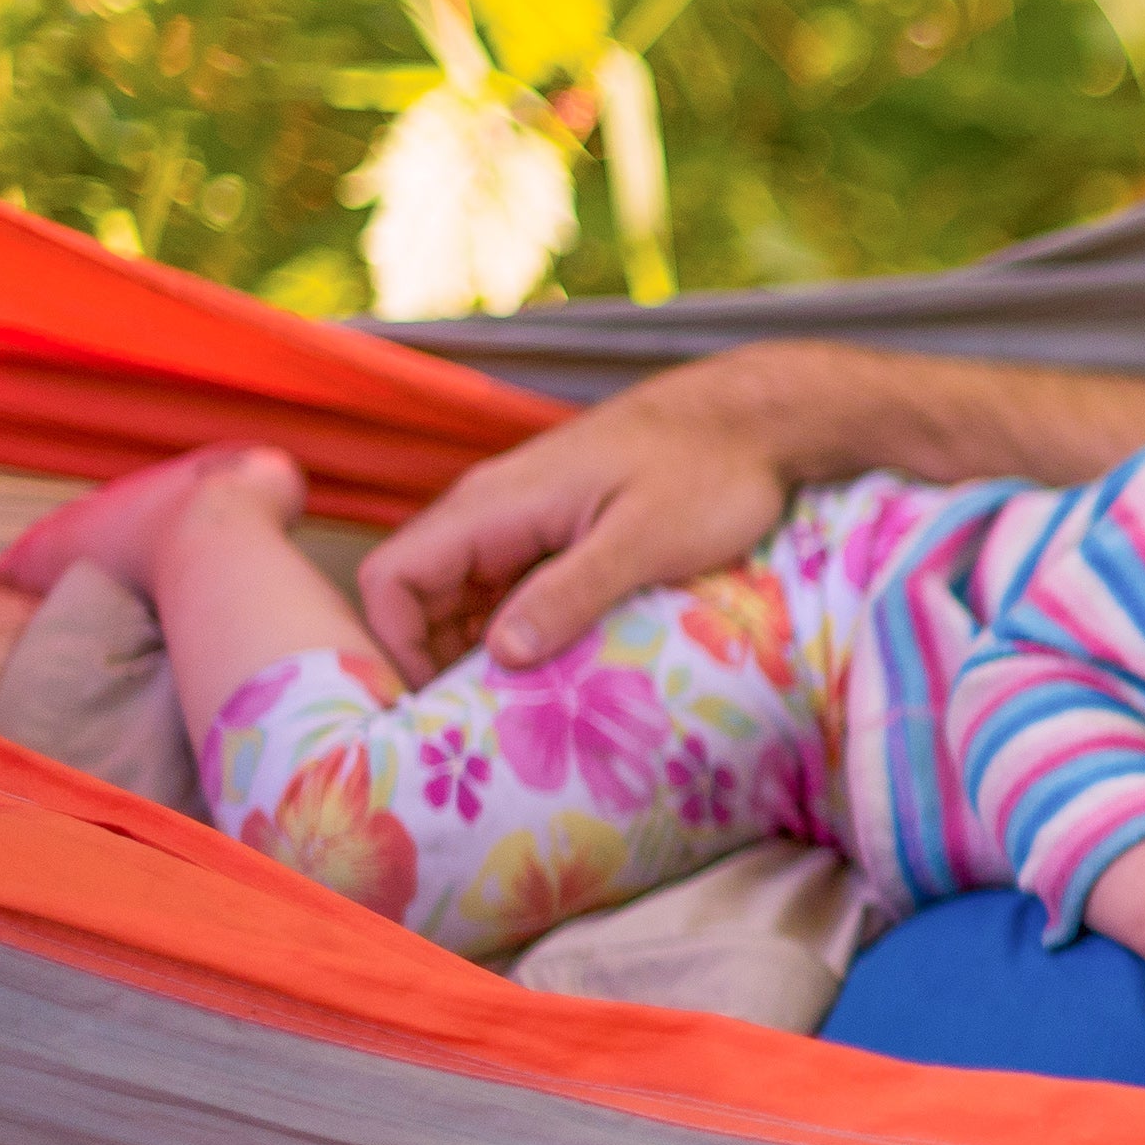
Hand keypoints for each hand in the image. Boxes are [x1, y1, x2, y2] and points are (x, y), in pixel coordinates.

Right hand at [356, 351, 804, 683]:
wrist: (752, 420)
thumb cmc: (706, 471)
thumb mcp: (643, 540)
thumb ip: (570, 592)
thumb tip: (501, 652)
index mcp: (494, 504)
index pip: (392, 576)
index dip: (399, 644)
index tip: (444, 702)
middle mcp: (494, 510)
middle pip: (422, 596)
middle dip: (439, 659)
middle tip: (486, 725)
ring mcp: (525, 521)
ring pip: (467, 598)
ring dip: (482, 651)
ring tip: (521, 711)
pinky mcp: (560, 533)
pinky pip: (513, 589)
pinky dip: (521, 632)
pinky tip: (557, 674)